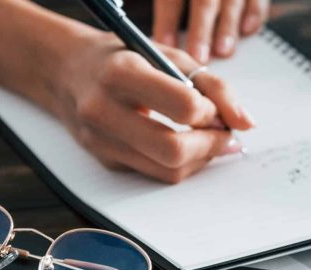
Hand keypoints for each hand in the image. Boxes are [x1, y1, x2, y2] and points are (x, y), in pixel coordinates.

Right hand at [53, 31, 253, 182]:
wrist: (66, 70)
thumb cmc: (122, 58)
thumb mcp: (167, 54)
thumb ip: (212, 85)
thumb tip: (245, 123)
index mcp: (120, 73)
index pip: (182, 106)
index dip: (209, 112)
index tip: (214, 109)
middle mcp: (103, 109)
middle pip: (173, 149)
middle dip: (210, 145)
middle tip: (223, 134)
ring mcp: (100, 140)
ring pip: (166, 171)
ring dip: (200, 159)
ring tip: (209, 139)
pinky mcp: (104, 160)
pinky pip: (154, 174)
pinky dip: (179, 164)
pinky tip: (185, 144)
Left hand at [152, 0, 269, 62]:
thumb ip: (170, 11)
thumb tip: (162, 46)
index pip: (172, 0)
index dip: (168, 23)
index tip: (165, 48)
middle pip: (204, 2)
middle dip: (201, 31)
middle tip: (198, 57)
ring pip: (231, 2)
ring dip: (227, 27)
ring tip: (223, 51)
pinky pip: (257, 0)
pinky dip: (254, 14)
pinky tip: (248, 31)